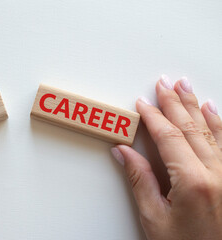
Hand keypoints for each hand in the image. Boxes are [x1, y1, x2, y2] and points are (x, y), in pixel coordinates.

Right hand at [111, 75, 221, 239]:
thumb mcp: (155, 219)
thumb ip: (140, 181)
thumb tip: (124, 152)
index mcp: (193, 182)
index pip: (168, 137)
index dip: (152, 117)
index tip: (142, 104)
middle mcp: (218, 174)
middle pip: (191, 127)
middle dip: (174, 102)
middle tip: (163, 83)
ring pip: (212, 130)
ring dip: (196, 106)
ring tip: (185, 86)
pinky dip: (219, 123)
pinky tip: (213, 110)